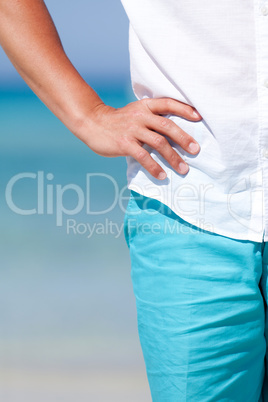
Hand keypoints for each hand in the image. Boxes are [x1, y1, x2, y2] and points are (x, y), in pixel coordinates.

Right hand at [78, 98, 201, 179]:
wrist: (92, 123)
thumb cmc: (118, 121)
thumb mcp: (135, 113)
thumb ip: (151, 118)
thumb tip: (173, 133)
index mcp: (144, 106)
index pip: (168, 103)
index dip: (184, 109)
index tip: (199, 117)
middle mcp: (140, 116)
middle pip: (167, 126)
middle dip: (184, 139)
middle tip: (196, 151)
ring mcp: (132, 129)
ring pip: (158, 143)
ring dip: (173, 157)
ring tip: (183, 169)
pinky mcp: (124, 143)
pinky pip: (143, 156)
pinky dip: (154, 167)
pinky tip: (162, 176)